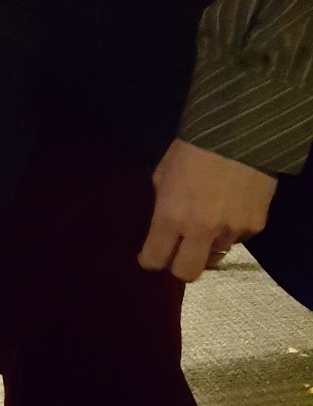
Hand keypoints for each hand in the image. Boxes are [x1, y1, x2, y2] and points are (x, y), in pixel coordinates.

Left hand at [139, 138, 276, 282]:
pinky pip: (238, 238)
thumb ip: (161, 202)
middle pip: (187, 273)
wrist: (241, 131)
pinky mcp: (255, 226)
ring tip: (211, 219)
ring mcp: (231, 231)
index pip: (155, 259)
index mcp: (171, 216)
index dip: (150, 260)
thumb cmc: (193, 146)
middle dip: (180, 266)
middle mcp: (200, 231)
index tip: (150, 257)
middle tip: (180, 252)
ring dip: (209, 243)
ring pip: (215, 254)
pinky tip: (232, 207)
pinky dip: (232, 230)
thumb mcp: (164, 172)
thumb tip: (162, 223)